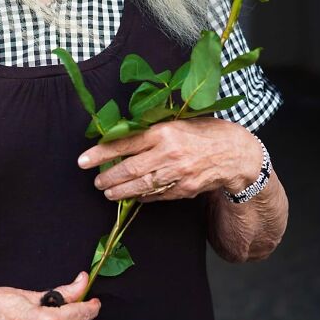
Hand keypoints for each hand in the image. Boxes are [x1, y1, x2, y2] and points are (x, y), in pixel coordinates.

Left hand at [77, 118, 263, 201]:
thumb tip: (121, 139)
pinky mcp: (184, 189)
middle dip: (107, 178)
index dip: (100, 153)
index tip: (83, 160)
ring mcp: (177, 173)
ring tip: (108, 192)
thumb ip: (152, 131)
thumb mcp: (178, 122)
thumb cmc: (205, 133)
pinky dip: (142, 197)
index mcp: (164, 131)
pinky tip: (132, 196)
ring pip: (139, 186)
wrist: (236, 153)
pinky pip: (156, 196)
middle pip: (128, 169)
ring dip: (119, 191)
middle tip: (96, 181)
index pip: (124, 143)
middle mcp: (168, 152)